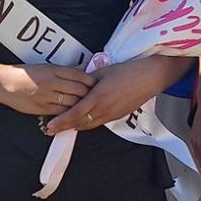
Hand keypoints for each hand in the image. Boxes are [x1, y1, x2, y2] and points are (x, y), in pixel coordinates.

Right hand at [0, 62, 94, 116]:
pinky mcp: (41, 108)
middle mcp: (51, 82)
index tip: (95, 84)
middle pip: (79, 90)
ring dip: (80, 105)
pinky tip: (73, 112)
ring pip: (72, 103)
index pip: (80, 76)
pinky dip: (69, 113)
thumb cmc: (25, 74)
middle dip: (88, 94)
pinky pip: (61, 112)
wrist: (4, 83)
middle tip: (94, 96)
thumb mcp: (46, 67)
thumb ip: (65, 70)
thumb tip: (83, 68)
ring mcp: (46, 96)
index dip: (91, 82)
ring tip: (86, 105)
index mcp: (53, 70)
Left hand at [46, 56, 170, 135]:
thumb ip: (87, 79)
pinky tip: (82, 121)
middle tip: (51, 130)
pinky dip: (87, 123)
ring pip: (89, 125)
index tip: (49, 126)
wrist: (150, 77)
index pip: (74, 114)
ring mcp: (112, 114)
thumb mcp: (103, 71)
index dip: (61, 122)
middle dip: (64, 128)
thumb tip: (75, 81)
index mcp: (98, 97)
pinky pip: (99, 122)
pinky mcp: (118, 115)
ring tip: (63, 127)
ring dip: (75, 127)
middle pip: (80, 124)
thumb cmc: (128, 70)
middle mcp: (104, 109)